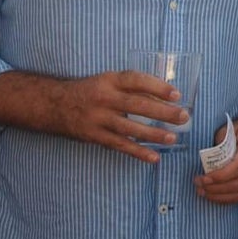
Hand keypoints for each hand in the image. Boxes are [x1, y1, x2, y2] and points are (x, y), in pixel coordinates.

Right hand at [48, 70, 187, 161]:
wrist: (54, 105)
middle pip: (138, 105)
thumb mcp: (108, 81)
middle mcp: (105, 98)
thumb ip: (131, 87)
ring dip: (153, 134)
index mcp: (110, 80)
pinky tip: (154, 158)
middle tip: (183, 117)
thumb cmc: (90, 91)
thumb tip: (164, 97)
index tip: (177, 95)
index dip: (158, 87)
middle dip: (163, 112)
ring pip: (130, 128)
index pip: (137, 80)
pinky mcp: (95, 136)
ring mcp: (99, 118)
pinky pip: (119, 145)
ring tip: (172, 138)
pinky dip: (138, 152)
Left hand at [194, 118, 237, 203]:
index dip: (220, 176)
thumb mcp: (229, 129)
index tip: (203, 178)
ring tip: (202, 192)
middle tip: (198, 185)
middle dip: (215, 188)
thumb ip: (219, 142)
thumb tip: (206, 159)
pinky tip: (213, 196)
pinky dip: (226, 199)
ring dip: (219, 196)